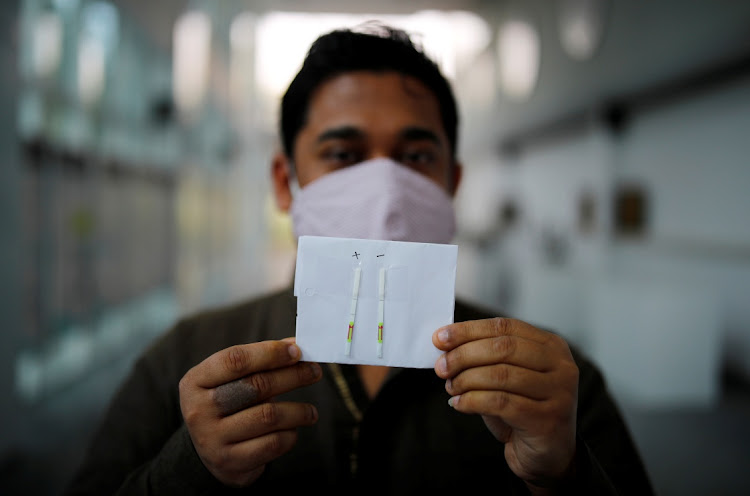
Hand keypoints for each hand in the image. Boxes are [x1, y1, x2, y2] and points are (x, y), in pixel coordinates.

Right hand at [178, 339, 321, 486]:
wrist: (209, 452)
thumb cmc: (227, 404)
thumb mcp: (231, 380)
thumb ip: (261, 361)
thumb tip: (297, 346)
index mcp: (195, 381)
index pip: (235, 360)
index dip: (271, 353)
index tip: (298, 351)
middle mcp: (199, 410)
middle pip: (256, 386)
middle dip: (292, 376)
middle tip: (314, 372)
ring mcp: (212, 439)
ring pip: (268, 416)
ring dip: (298, 411)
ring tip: (311, 411)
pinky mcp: (230, 462)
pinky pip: (272, 444)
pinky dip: (290, 435)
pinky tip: (293, 430)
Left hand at [433, 318, 578, 490]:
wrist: (547, 455)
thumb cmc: (523, 410)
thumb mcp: (507, 377)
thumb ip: (485, 357)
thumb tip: (445, 344)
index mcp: (551, 345)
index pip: (505, 327)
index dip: (469, 330)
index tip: (440, 338)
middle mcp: (560, 365)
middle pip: (503, 348)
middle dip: (464, 355)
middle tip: (441, 367)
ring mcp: (558, 392)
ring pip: (501, 375)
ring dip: (466, 379)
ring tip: (451, 387)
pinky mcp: (547, 419)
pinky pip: (500, 403)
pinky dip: (472, 401)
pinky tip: (459, 404)